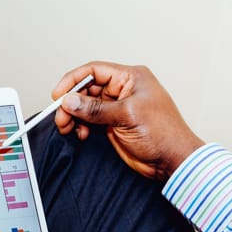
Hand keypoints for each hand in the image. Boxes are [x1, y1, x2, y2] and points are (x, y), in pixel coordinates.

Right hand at [52, 62, 204, 181]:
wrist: (172, 160)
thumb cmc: (163, 133)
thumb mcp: (127, 116)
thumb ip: (96, 109)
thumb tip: (70, 101)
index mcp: (131, 78)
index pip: (94, 71)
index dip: (73, 81)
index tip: (58, 95)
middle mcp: (123, 90)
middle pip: (87, 89)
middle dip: (71, 102)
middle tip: (61, 117)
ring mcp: (117, 107)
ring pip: (86, 106)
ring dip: (74, 116)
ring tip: (67, 127)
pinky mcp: (113, 124)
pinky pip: (90, 120)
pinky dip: (81, 126)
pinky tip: (81, 134)